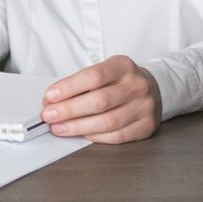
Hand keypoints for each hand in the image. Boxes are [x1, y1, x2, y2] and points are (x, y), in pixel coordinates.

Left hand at [41, 55, 161, 143]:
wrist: (153, 88)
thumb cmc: (120, 81)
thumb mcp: (105, 71)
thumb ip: (80, 84)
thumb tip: (51, 101)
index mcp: (123, 65)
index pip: (93, 76)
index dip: (69, 88)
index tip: (49, 97)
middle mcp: (136, 85)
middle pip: (99, 101)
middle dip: (69, 110)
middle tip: (49, 116)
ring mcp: (144, 106)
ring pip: (107, 121)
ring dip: (78, 127)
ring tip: (59, 128)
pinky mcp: (146, 126)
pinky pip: (117, 136)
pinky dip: (95, 136)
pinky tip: (81, 134)